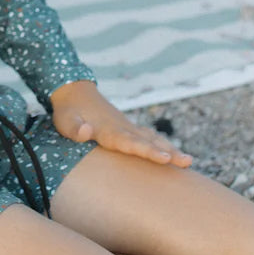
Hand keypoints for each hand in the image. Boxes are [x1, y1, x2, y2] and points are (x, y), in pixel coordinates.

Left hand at [50, 80, 191, 166]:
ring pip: (152, 139)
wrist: (74, 91)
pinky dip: (162, 145)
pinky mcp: (127, 128)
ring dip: (170, 149)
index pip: (130, 143)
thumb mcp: (65, 122)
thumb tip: (87, 131)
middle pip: (148, 142)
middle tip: (187, 162)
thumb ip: (75, 128)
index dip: (148, 151)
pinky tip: (173, 154)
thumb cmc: (68, 112)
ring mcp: (127, 127)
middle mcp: (122, 128)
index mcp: (107, 130)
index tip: (165, 158)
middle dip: (168, 152)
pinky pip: (148, 137)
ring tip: (188, 162)